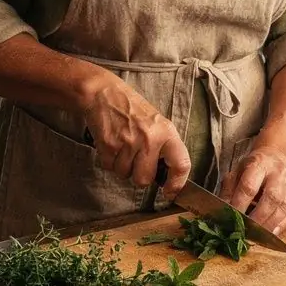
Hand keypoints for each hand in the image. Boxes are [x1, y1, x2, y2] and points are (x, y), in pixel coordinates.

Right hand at [84, 74, 190, 195]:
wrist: (104, 94)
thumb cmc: (132, 109)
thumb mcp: (157, 123)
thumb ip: (164, 147)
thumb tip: (167, 176)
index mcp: (167, 132)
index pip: (181, 164)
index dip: (177, 183)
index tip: (170, 191)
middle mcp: (150, 139)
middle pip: (144, 179)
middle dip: (138, 174)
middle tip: (135, 158)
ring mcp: (129, 143)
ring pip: (125, 175)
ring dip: (121, 166)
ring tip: (122, 146)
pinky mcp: (109, 145)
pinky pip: (109, 168)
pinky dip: (108, 160)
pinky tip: (111, 144)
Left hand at [220, 144, 285, 235]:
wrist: (278, 157)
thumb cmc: (253, 167)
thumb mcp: (236, 172)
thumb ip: (228, 191)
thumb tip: (221, 212)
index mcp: (258, 165)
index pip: (249, 186)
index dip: (240, 203)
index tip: (232, 218)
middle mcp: (277, 174)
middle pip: (271, 197)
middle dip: (258, 217)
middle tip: (246, 231)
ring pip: (283, 207)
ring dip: (270, 224)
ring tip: (257, 236)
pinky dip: (282, 226)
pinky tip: (271, 234)